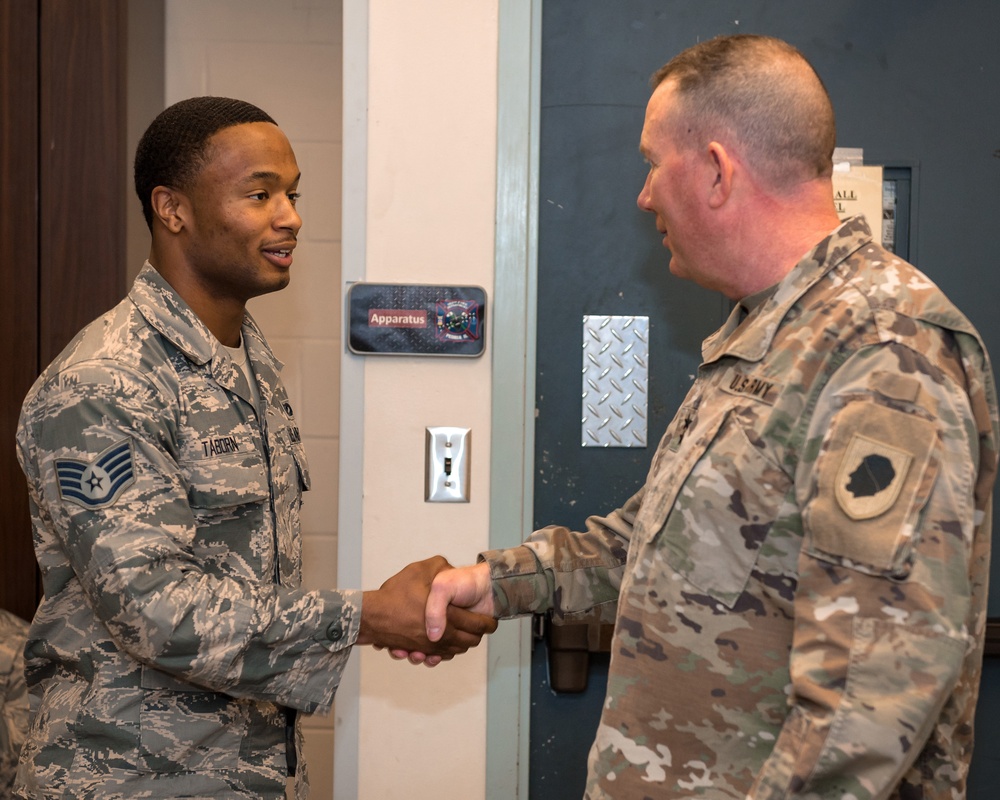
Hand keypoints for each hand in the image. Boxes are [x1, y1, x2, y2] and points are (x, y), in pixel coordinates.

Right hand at [358, 556, 495, 664]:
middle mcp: (441, 636)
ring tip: (462, 635)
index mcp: (448, 616)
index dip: (487, 623)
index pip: (477, 625)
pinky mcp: (417, 651)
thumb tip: (451, 569)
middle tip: (481, 629)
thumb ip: (441, 566)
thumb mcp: (421, 570)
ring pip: (452, 652)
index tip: (492, 620)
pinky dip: (441, 652)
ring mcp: (429, 646)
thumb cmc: (396, 594)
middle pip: (467, 642)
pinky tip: (441, 641)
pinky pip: (436, 656)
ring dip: (459, 645)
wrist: (370, 616)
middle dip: (476, 636)